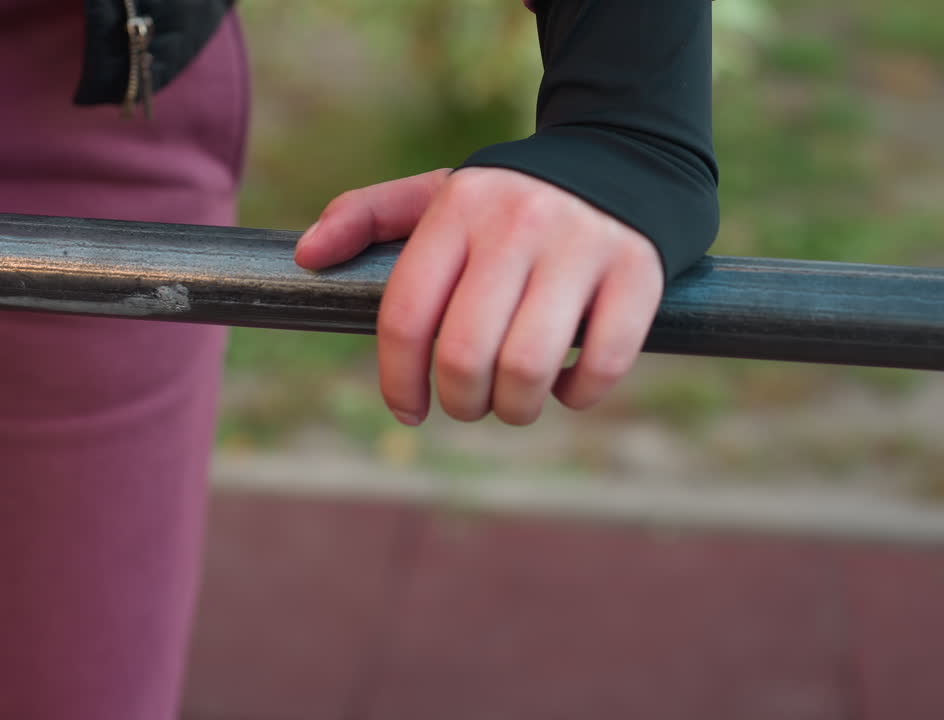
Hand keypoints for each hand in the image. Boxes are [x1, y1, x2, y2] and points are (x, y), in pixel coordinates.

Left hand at [295, 167, 663, 426]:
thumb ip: (368, 217)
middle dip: (459, 403)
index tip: (408, 409)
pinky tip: (568, 385)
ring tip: (514, 401)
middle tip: (468, 403)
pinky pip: (600, 365)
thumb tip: (305, 255)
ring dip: (514, 410)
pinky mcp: (638, 273)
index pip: (405, 316)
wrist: (626, 158)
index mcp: (459, 209)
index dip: (397, 381)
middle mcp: (518, 224)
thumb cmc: (512, 202)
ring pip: (528, 369)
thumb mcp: (440, 195)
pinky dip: (578, 396)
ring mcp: (582, 247)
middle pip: (463, 355)